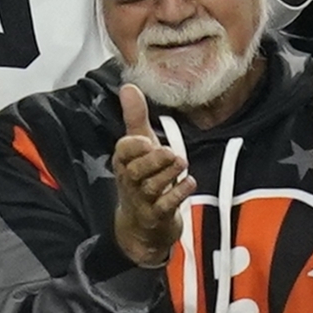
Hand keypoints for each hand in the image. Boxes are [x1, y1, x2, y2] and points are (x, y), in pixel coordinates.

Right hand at [111, 94, 190, 269]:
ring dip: (168, 174)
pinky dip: (178, 193)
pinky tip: (189, 183)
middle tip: (172, 153)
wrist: (140, 227)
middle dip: (154, 160)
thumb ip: (135, 117)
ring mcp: (143, 200)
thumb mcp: (139, 148)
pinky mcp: (157, 216)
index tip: (145, 139)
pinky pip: (166, 206)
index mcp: (125, 163)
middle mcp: (131, 181)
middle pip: (138, 170)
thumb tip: (128, 86)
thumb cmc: (141, 180)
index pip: (123, 152)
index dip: (133, 146)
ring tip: (182, 163)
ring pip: (152, 186)